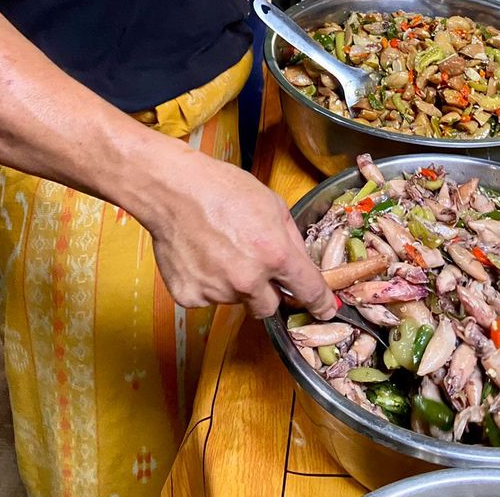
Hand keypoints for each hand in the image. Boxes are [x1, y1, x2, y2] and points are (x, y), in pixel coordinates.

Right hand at [145, 150, 336, 319]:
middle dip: (267, 292)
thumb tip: (300, 263)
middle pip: (269, 307)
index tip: (325, 309)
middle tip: (253, 265)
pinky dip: (208, 283)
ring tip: (220, 249)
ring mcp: (217, 291)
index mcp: (274, 254)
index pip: (308, 290)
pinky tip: (202, 256)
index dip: (320, 302)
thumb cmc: (222, 189)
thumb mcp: (273, 204)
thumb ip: (291, 239)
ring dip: (234, 283)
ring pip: (236, 300)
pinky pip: (207, 298)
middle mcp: (248, 279)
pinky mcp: (190, 296)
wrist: (174, 190)